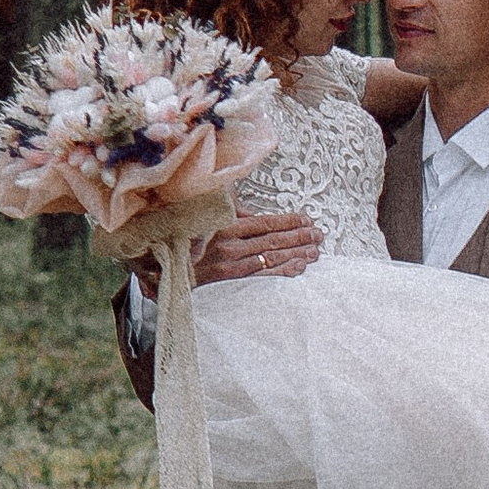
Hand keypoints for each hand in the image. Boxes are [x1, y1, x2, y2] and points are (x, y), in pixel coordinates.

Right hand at [195, 209, 320, 283]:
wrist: (169, 271)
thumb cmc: (188, 244)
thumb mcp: (206, 221)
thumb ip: (230, 213)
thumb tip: (250, 206)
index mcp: (225, 225)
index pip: (265, 222)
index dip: (288, 221)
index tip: (306, 219)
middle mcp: (229, 244)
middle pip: (273, 239)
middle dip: (299, 236)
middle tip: (319, 234)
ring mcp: (231, 265)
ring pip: (271, 257)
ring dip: (296, 253)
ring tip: (315, 251)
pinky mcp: (231, 282)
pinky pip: (263, 276)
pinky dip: (283, 271)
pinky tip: (299, 267)